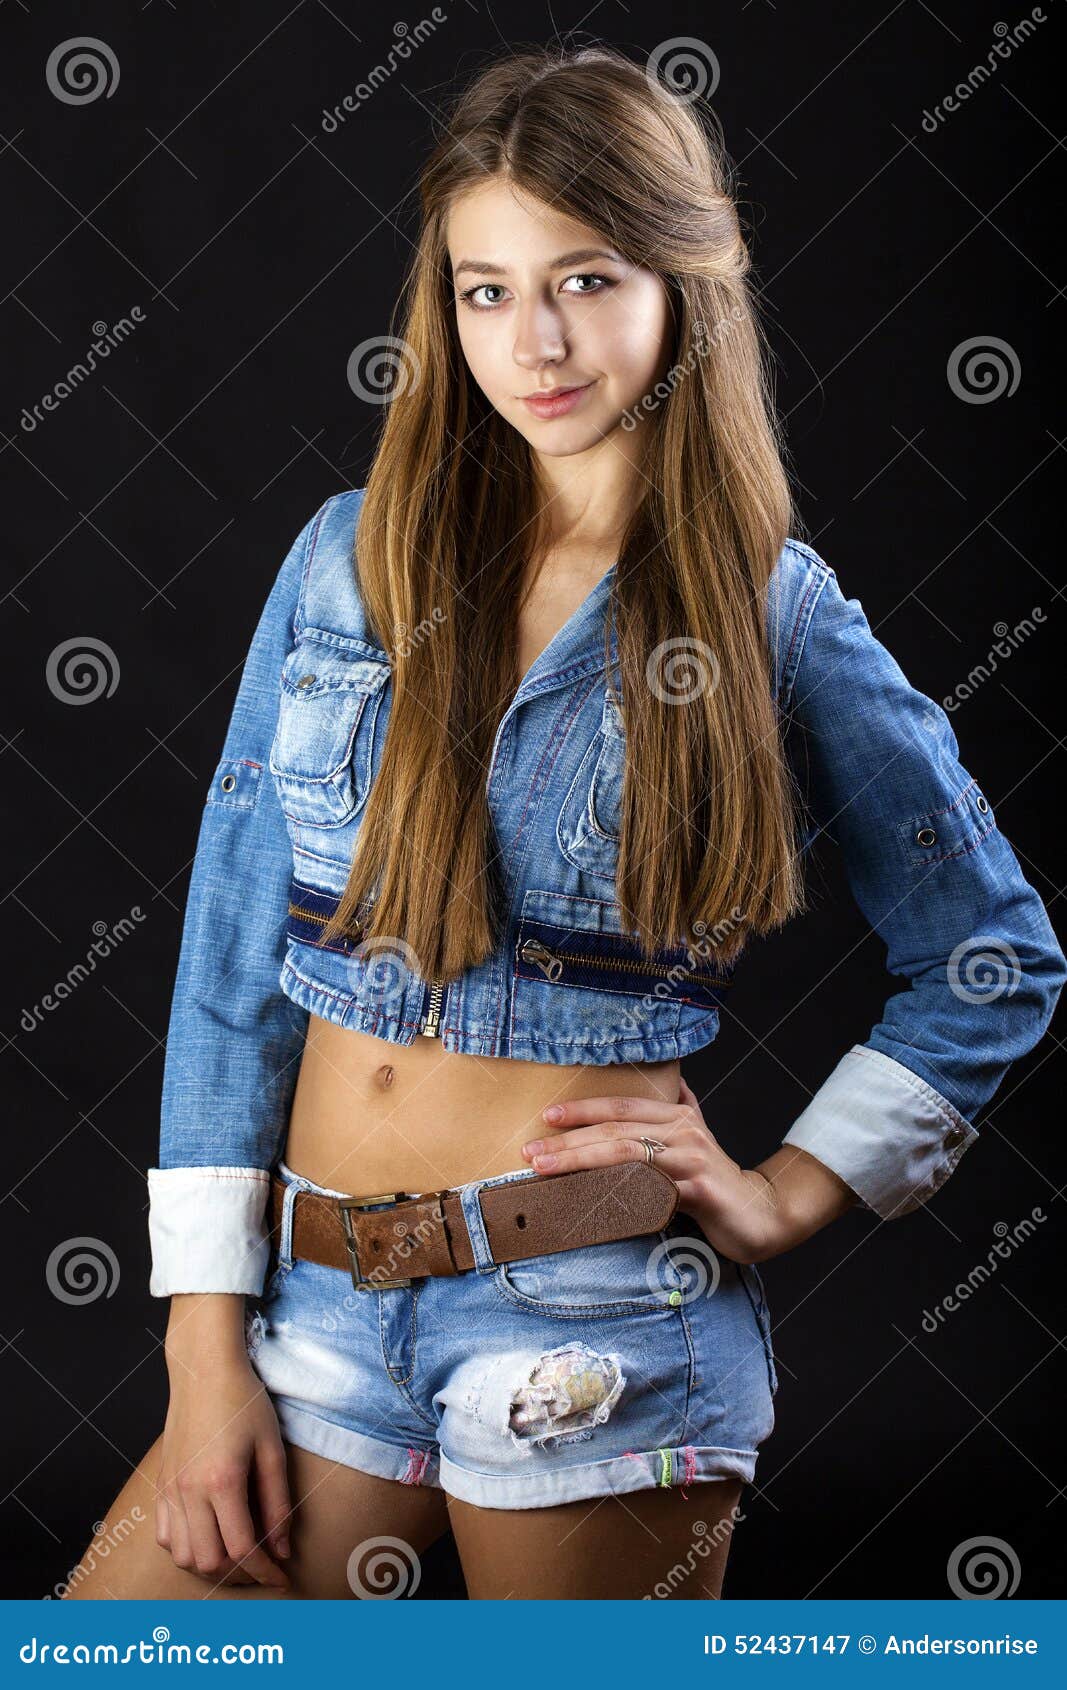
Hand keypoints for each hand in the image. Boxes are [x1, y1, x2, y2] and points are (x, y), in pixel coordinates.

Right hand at [157, 1354, 292, 1589]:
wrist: (203, 1370)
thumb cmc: (244, 1401)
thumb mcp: (272, 1448)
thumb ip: (278, 1503)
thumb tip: (281, 1549)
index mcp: (222, 1481)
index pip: (242, 1549)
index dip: (264, 1572)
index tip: (282, 1578)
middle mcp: (189, 1490)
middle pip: (210, 1561)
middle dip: (241, 1575)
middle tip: (263, 1567)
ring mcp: (170, 1489)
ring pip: (183, 1555)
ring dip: (211, 1565)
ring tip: (238, 1556)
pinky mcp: (160, 1484)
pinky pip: (164, 1536)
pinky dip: (186, 1548)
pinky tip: (208, 1536)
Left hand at [521, 1073, 793, 1263]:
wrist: (761, 1214)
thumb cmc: (718, 1182)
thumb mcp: (698, 1138)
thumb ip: (681, 1110)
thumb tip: (671, 1081)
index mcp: (678, 1116)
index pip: (621, 1107)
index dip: (583, 1109)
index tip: (546, 1116)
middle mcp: (684, 1130)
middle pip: (615, 1129)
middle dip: (568, 1138)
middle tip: (530, 1151)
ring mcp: (691, 1158)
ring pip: (625, 1153)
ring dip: (578, 1159)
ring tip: (544, 1168)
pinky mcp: (697, 1188)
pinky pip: (648, 1185)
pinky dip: (614, 1188)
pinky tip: (587, 1195)